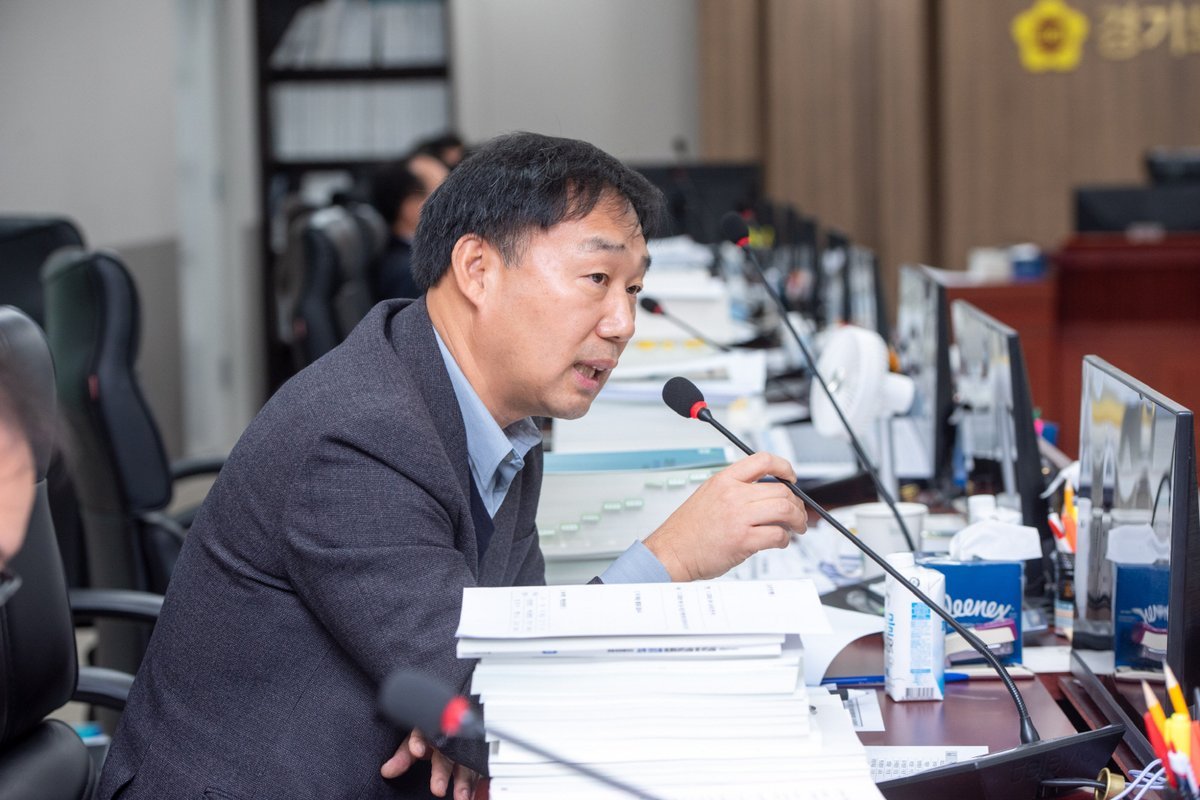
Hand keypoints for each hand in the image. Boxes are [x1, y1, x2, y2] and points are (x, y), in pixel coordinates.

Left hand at [381, 727, 477, 798]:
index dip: (419, 741)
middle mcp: (447, 738)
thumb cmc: (430, 735)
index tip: (417, 751)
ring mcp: (463, 747)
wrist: (452, 725)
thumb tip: (386, 772)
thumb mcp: (414, 743)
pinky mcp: (474, 757)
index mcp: (430, 729)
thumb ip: (402, 757)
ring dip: (463, 781)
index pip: (422, 733)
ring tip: (461, 797)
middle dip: (442, 771)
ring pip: (464, 763)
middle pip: (445, 753)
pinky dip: (473, 785)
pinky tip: (469, 796)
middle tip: (438, 790)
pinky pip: (475, 771)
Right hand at [643, 451, 806, 580]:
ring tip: (796, 526)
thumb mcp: (708, 495)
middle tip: (797, 513)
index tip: (791, 477)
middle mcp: (732, 495)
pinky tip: (780, 541)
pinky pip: (778, 535)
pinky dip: (785, 539)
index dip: (784, 467)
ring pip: (784, 510)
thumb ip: (734, 489)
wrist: (671, 552)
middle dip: (796, 503)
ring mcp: (739, 517)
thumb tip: (764, 492)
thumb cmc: (687, 529)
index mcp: (724, 480)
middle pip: (780, 489)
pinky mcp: (743, 540)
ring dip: (796, 520)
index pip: (762, 460)